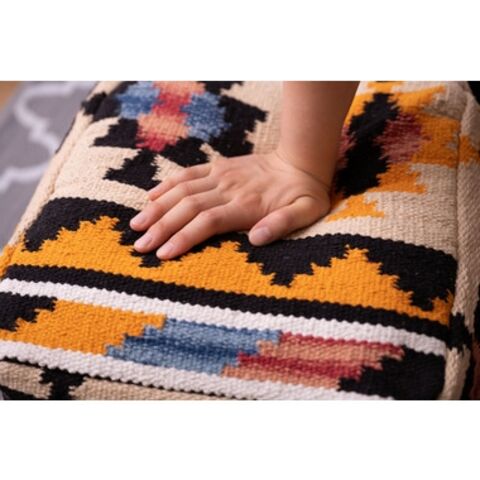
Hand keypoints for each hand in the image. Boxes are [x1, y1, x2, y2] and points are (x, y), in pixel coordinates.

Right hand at [129, 151, 331, 258]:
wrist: (302, 159)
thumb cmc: (305, 193)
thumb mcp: (306, 212)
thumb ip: (282, 225)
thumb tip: (255, 239)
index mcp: (246, 205)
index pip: (207, 223)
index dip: (183, 238)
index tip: (162, 254)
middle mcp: (228, 189)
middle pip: (187, 208)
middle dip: (161, 227)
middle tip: (139, 246)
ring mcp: (221, 175)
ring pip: (181, 190)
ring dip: (157, 208)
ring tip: (136, 225)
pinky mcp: (218, 167)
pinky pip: (188, 174)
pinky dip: (168, 184)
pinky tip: (151, 196)